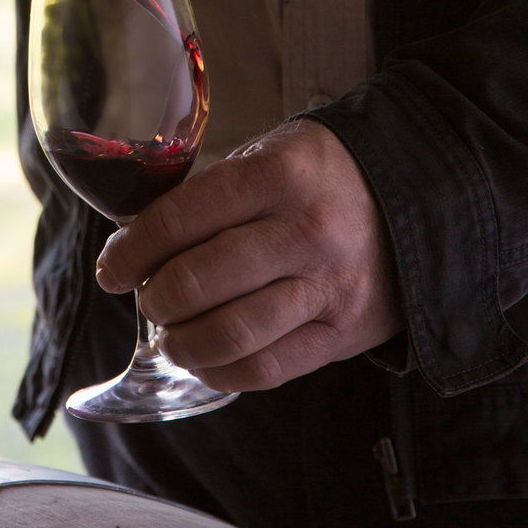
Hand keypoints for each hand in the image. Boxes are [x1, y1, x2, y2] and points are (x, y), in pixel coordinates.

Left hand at [95, 120, 403, 392]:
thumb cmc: (321, 176)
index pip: (178, 219)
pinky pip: (268, 369)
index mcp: (277, 174)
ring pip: (229, 333)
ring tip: (169, 333)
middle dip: (153, 297)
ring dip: (181, 341)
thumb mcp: (267, 154)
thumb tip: (133, 236)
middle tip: (145, 297)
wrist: (416, 198)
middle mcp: (304, 231)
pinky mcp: (345, 332)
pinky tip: (204, 360)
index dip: (131, 252)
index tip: (112, 268)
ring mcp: (329, 286)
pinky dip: (222, 372)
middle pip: (197, 281)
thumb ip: (207, 193)